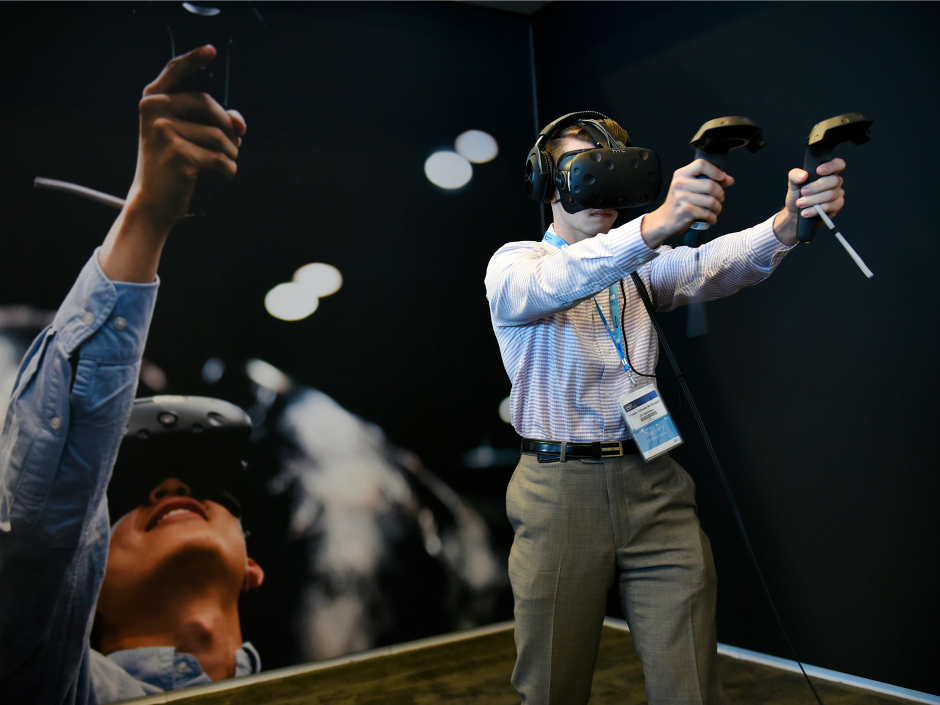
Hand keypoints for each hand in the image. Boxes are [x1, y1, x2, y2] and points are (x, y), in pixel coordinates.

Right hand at [129, 45, 245, 226]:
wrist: (153, 201)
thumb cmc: (173, 165)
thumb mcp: (187, 135)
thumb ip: (211, 120)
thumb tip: (240, 123)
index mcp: (153, 100)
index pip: (175, 72)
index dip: (193, 59)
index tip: (211, 50)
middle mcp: (155, 110)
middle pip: (208, 103)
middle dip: (228, 126)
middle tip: (235, 144)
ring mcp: (164, 130)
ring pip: (219, 135)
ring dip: (231, 152)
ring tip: (225, 163)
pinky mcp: (178, 152)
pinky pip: (220, 157)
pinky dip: (229, 170)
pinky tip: (223, 176)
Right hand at [640, 159, 733, 248]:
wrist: (665, 220)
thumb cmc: (680, 203)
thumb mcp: (690, 187)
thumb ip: (709, 180)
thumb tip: (729, 180)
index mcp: (681, 174)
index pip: (701, 164)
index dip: (715, 170)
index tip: (722, 178)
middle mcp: (679, 184)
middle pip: (710, 185)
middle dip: (720, 194)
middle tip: (719, 199)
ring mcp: (681, 197)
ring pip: (711, 201)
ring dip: (717, 208)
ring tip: (715, 210)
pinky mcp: (685, 211)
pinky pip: (706, 213)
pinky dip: (712, 217)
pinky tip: (710, 218)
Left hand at [773, 158, 844, 245]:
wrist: (795, 214)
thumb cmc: (797, 195)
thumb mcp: (793, 184)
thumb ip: (795, 175)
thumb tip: (804, 175)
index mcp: (827, 172)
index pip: (838, 164)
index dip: (831, 166)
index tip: (818, 171)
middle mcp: (835, 182)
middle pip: (834, 180)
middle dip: (816, 187)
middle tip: (803, 192)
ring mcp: (837, 194)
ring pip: (831, 194)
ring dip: (813, 200)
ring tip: (800, 204)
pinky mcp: (836, 206)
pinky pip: (829, 206)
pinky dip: (815, 210)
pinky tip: (806, 212)